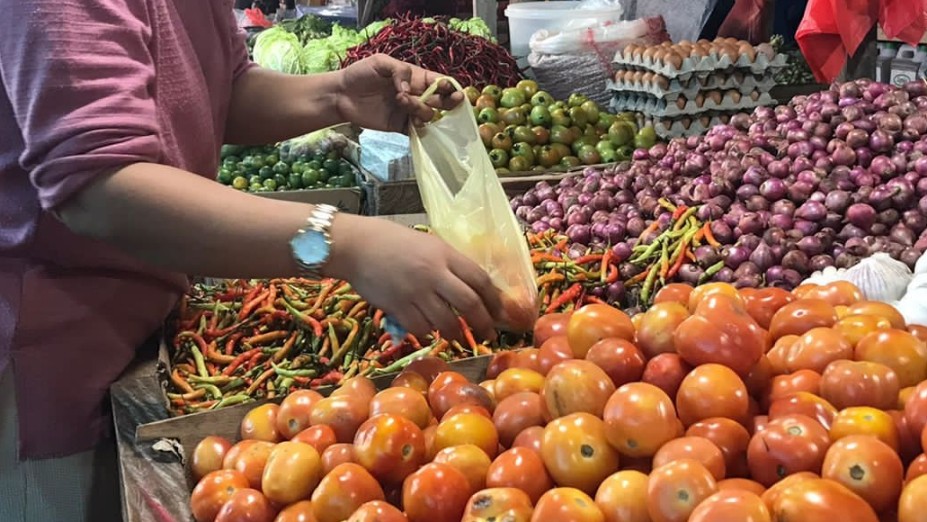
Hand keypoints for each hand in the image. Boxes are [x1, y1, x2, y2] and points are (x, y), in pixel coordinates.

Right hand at [326, 214, 503, 341]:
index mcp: (445, 255)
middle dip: (484, 323)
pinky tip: (431, 332)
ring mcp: (416, 292)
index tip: (500, 311)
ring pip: (447, 322)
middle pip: (469, 304)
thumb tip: (473, 287)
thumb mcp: (429, 244)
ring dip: (457, 333)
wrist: (356, 246)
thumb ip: (450, 263)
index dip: (495, 299)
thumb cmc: (394, 242)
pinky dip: (430, 333)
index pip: (480, 279)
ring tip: (459, 337)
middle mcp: (434, 274)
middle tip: (489, 334)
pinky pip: (422, 329)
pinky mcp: (398, 308)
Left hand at [335, 54, 463, 131]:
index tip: (448, 89)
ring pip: (429, 115)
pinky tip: (413, 122)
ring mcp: (409, 112)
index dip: (449, 86)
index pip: (440, 82)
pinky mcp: (400, 127)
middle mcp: (416, 95)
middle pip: (442, 101)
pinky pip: (418, 131)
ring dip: (422, 109)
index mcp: (415, 78)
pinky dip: (421, 128)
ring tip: (402, 102)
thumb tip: (408, 89)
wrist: (340, 96)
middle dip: (448, 101)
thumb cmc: (360, 74)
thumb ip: (399, 71)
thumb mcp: (380, 62)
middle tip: (447, 101)